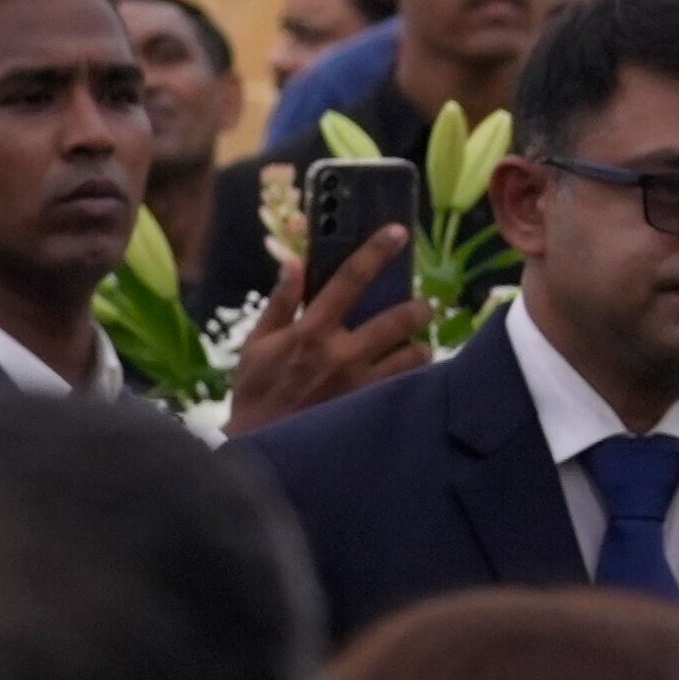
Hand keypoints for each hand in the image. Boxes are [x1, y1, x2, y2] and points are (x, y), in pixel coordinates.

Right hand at [220, 228, 424, 433]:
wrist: (260, 447)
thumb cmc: (256, 392)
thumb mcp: (257, 344)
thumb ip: (280, 303)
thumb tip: (293, 263)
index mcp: (310, 330)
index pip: (348, 280)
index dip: (375, 252)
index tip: (398, 232)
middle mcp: (341, 353)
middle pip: (400, 318)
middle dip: (420, 308)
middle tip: (422, 308)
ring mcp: (361, 383)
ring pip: (415, 355)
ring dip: (420, 347)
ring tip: (414, 348)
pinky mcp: (373, 408)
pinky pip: (410, 386)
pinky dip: (415, 378)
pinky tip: (409, 378)